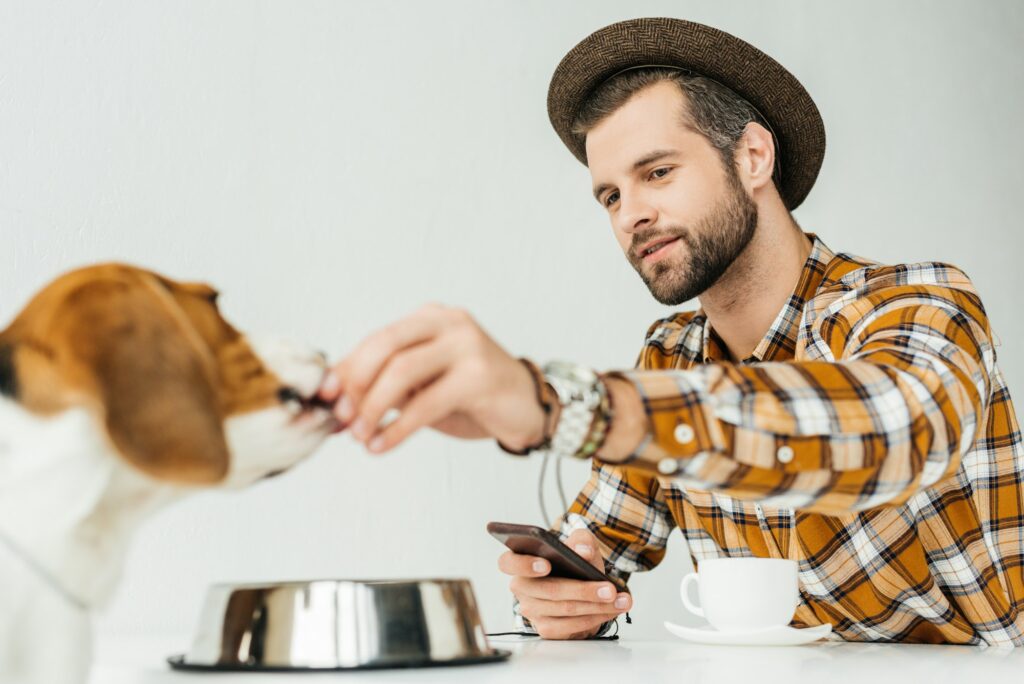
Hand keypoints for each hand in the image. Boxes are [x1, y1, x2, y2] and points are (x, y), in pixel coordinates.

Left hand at [317, 303, 546, 453]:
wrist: (528, 409)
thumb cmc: (472, 398)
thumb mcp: (424, 388)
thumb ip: (386, 389)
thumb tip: (334, 408)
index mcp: (430, 319)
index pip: (377, 339)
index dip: (346, 369)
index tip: (323, 399)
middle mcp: (448, 323)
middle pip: (384, 346)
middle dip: (355, 384)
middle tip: (339, 418)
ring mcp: (467, 345)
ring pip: (402, 370)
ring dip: (373, 407)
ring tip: (359, 436)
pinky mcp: (480, 376)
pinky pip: (427, 402)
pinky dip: (398, 427)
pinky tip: (382, 445)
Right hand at [498, 528, 631, 639]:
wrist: (579, 582)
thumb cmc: (572, 561)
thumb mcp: (579, 543)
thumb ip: (582, 540)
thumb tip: (582, 551)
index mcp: (520, 561)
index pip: (508, 562)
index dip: (525, 564)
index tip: (546, 565)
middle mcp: (522, 587)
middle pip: (549, 590)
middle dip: (583, 590)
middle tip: (609, 588)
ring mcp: (532, 611)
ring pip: (565, 610)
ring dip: (597, 606)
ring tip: (619, 599)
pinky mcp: (546, 628)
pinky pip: (571, 626)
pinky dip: (595, 618)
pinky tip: (610, 610)